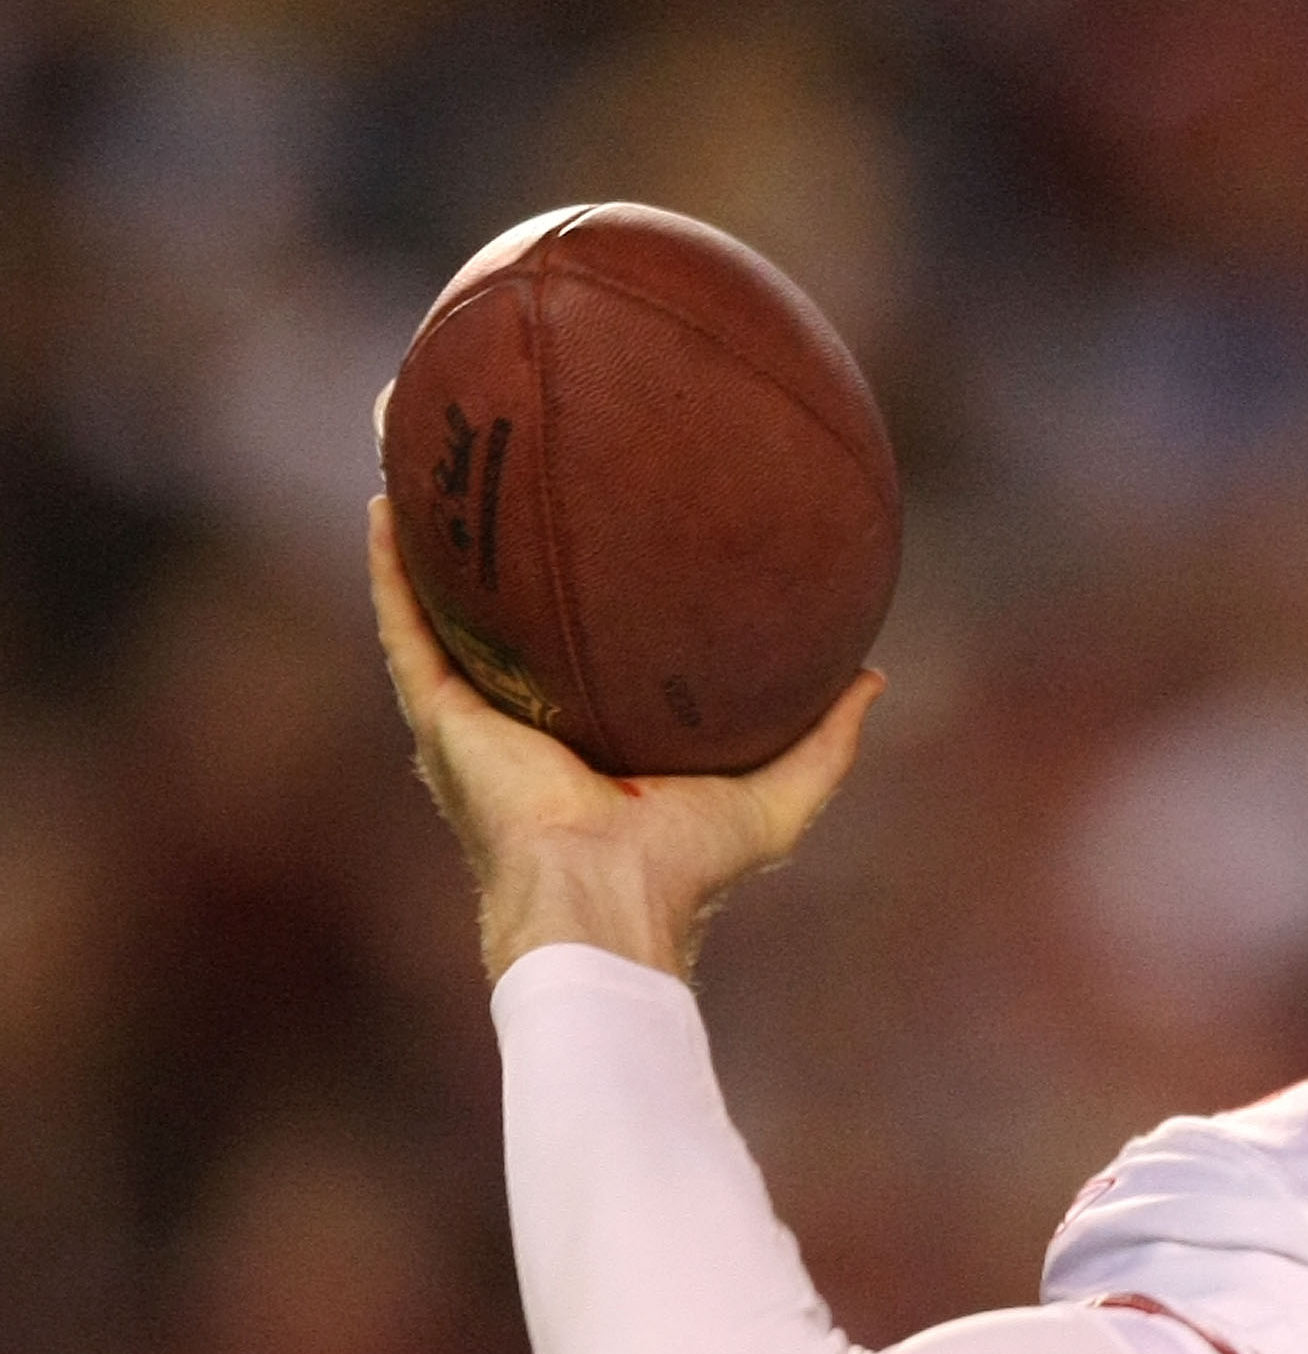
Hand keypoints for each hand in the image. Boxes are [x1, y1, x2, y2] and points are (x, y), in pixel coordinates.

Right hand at [368, 495, 880, 979]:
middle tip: (513, 462)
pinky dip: (392, 567)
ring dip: (432, 538)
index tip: (609, 519)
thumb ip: (825, 741)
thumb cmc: (685, 865)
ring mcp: (474, 716)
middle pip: (507, 616)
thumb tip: (871, 675)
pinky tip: (390, 501)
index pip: (587, 650)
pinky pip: (405, 625)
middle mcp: (525, 720)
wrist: (608, 896)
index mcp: (592, 736)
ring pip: (441, 608)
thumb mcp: (775, 796)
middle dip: (502, 549)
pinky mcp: (439, 717)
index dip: (592, 591)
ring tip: (430, 458)